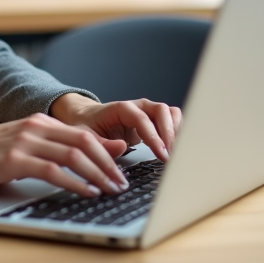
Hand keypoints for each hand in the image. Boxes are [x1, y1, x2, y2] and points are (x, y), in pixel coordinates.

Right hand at [0, 114, 130, 196]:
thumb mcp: (22, 146)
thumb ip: (51, 148)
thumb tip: (80, 157)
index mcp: (39, 122)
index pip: (83, 133)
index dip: (107, 152)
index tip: (122, 170)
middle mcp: (35, 127)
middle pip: (85, 141)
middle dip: (109, 164)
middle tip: (122, 183)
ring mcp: (25, 141)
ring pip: (74, 155)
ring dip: (98, 174)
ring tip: (111, 190)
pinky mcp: (15, 159)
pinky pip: (54, 170)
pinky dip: (75, 182)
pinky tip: (86, 192)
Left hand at [48, 93, 181, 161]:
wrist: (86, 118)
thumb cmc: (86, 126)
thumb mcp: (86, 137)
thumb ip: (102, 144)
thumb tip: (121, 147)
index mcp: (120, 108)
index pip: (143, 118)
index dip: (154, 136)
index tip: (162, 154)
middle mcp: (137, 107)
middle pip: (162, 111)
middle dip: (169, 133)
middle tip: (171, 155)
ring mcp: (146, 112)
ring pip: (170, 113)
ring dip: (176, 131)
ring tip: (176, 152)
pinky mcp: (152, 121)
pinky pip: (171, 120)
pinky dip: (177, 131)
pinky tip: (176, 147)